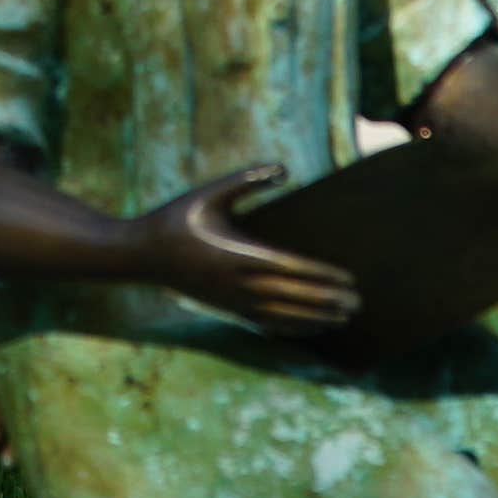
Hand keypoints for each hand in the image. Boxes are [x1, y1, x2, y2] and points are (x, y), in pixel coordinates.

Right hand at [150, 177, 365, 339]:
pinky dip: (293, 327)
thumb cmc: (174, 218)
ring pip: (283, 315)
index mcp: (237, 254)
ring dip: (315, 318)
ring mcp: (232, 300)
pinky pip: (266, 323)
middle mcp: (238, 282)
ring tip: (343, 317)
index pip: (291, 268)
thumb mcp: (207, 192)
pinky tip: (312, 328)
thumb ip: (245, 180)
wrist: (140, 255)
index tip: (348, 278)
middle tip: (357, 302)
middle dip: (327, 300)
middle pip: (293, 296)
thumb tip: (284, 169)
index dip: (322, 276)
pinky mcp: (226, 309)